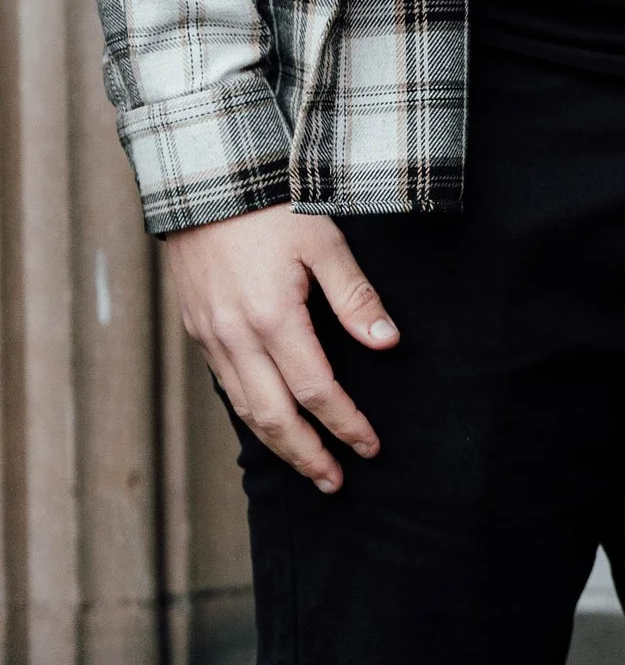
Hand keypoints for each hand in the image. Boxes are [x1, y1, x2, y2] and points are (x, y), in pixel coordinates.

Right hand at [165, 203, 395, 491]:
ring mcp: (211, 336)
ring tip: (308, 467)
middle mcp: (236, 337)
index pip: (317, 391)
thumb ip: (355, 295)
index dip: (345, 424)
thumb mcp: (324, 241)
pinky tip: (271, 423)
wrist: (205, 181)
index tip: (370, 447)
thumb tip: (387, 342)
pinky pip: (226, 386)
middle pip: (274, 418)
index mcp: (273, 319)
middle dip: (308, 456)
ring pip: (245, 409)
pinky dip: (251, 414)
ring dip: (277, 445)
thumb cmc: (272, 207)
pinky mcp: (197, 329)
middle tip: (336, 483)